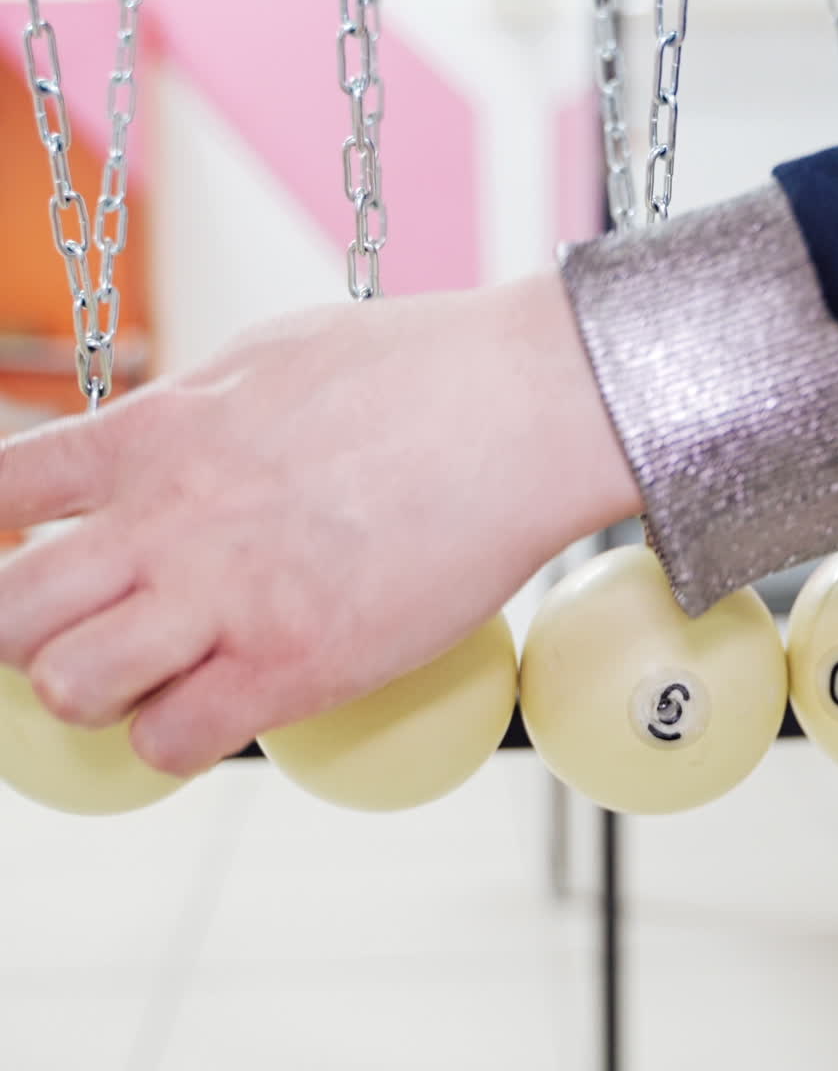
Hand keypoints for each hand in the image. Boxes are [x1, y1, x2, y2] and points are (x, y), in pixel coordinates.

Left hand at [0, 273, 639, 776]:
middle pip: (5, 612)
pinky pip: (172, 743)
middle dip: (23, 626)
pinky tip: (223, 700)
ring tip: (156, 667)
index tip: (22, 550)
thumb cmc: (422, 367)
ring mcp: (228, 600)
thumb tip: (155, 440)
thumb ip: (192, 409)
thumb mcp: (274, 354)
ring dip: (96, 686)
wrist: (525, 408)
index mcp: (160, 432)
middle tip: (84, 622)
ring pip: (68, 688)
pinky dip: (178, 734)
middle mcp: (170, 520)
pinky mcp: (297, 667)